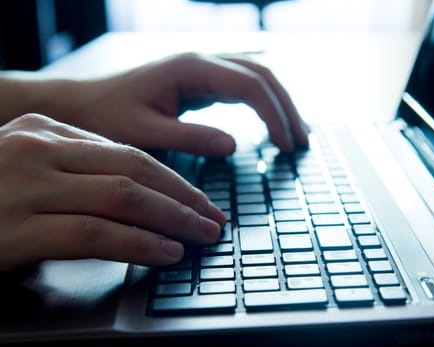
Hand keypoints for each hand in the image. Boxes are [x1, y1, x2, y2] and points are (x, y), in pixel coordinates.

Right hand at [0, 113, 225, 271]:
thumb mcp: (27, 171)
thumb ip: (75, 171)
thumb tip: (136, 192)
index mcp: (45, 133)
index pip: (129, 154)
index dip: (173, 180)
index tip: (199, 200)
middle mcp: (38, 150)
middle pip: (136, 171)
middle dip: (184, 197)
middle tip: (213, 218)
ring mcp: (26, 185)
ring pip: (124, 197)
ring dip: (173, 219)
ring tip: (202, 235)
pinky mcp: (16, 226)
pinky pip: (96, 233)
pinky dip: (139, 244)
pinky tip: (166, 252)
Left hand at [55, 52, 309, 155]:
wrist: (83, 103)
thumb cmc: (107, 116)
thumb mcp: (146, 132)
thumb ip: (190, 137)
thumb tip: (234, 145)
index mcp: (191, 69)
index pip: (249, 85)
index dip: (274, 115)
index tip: (286, 146)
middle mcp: (202, 62)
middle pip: (262, 75)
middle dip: (286, 108)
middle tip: (301, 142)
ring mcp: (203, 70)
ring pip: (257, 77)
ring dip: (280, 103)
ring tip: (297, 134)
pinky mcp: (201, 83)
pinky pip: (243, 87)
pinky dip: (264, 104)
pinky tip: (273, 123)